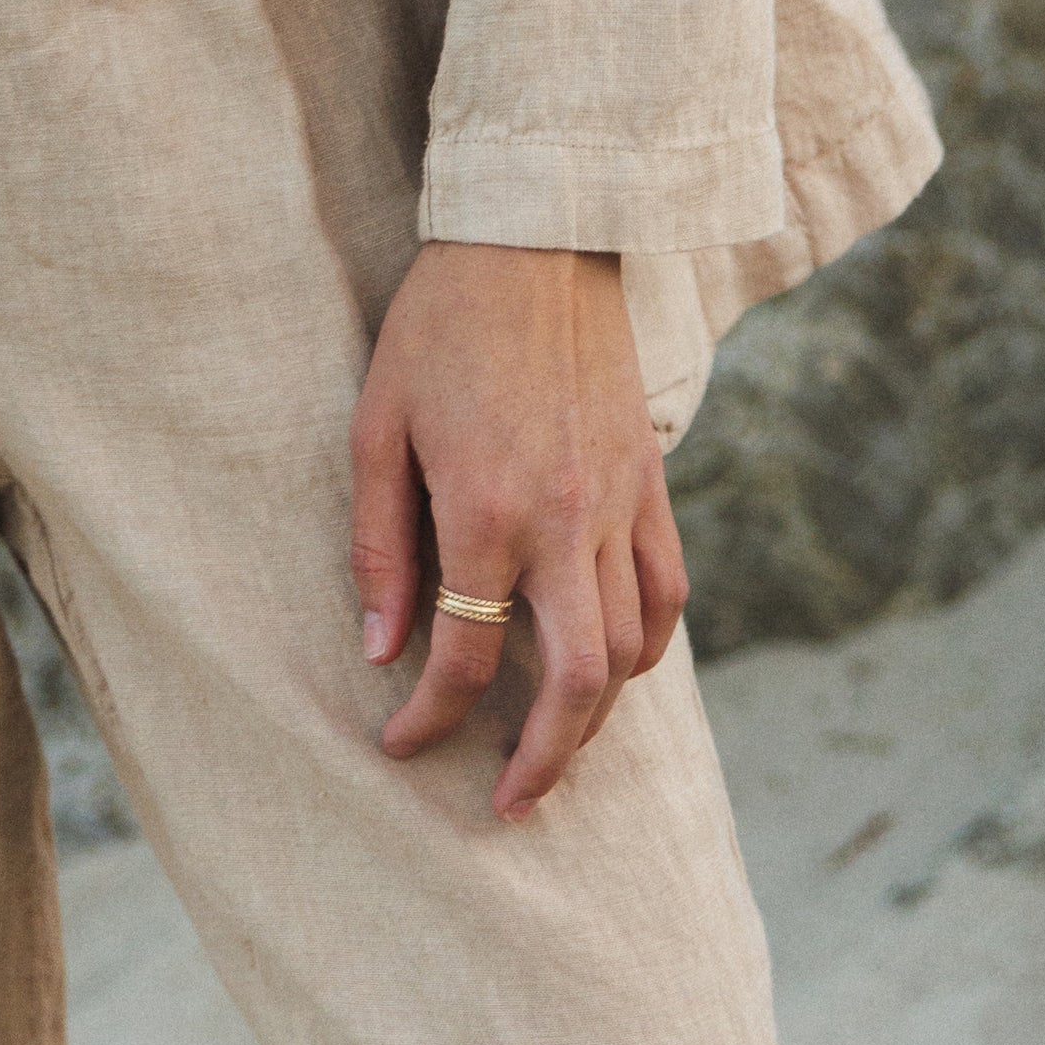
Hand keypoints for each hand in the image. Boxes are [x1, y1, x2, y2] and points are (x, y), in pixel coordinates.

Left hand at [350, 242, 683, 818]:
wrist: (535, 240)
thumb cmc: (437, 327)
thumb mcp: (375, 426)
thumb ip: (381, 544)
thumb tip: (381, 648)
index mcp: (485, 508)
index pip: (463, 652)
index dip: (427, 716)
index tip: (400, 746)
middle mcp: (564, 520)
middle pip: (576, 680)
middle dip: (544, 759)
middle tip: (510, 803)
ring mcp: (620, 503)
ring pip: (632, 649)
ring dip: (596, 716)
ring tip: (557, 750)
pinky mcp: (652, 482)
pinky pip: (668, 593)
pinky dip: (646, 648)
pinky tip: (614, 671)